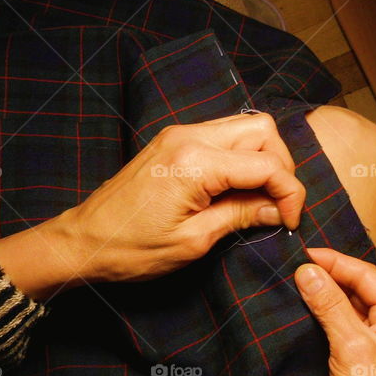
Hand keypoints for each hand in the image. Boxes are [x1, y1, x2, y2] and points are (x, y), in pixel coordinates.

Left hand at [0, 113, 304, 298]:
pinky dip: (241, 156)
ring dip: (263, 158)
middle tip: (278, 204)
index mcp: (196, 161)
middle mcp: (190, 136)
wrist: (84, 241)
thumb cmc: (133, 248)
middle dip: (281, 166)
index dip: (290, 192)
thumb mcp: (195, 240)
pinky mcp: (174, 140)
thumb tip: (279, 209)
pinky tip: (238, 188)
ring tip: (261, 198)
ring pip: (246, 127)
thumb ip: (242, 216)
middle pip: (263, 129)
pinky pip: (224, 136)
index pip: (267, 163)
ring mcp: (180, 134)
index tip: (291, 221)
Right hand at [295, 248, 375, 375]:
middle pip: (359, 288)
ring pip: (350, 305)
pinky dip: (325, 315)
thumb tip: (307, 271)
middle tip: (292, 264)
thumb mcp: (350, 349)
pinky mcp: (367, 355)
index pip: (368, 276)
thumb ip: (329, 305)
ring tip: (292, 279)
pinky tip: (303, 305)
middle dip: (328, 276)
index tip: (302, 252)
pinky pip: (345, 324)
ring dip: (324, 295)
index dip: (334, 262)